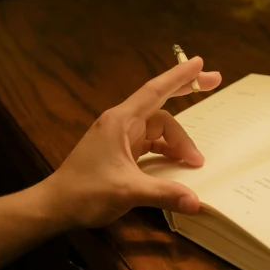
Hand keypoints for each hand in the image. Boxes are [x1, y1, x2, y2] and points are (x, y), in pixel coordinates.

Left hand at [40, 56, 221, 228]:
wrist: (55, 206)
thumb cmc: (84, 193)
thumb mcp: (127, 192)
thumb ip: (164, 193)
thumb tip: (196, 201)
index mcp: (120, 122)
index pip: (156, 91)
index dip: (180, 76)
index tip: (200, 63)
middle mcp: (122, 124)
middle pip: (161, 106)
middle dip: (187, 94)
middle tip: (214, 83)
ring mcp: (121, 139)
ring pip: (159, 130)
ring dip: (178, 142)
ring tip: (194, 161)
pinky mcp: (121, 153)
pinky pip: (151, 144)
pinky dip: (167, 151)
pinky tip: (177, 165)